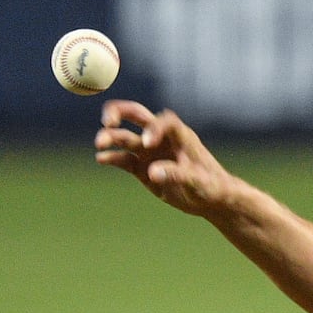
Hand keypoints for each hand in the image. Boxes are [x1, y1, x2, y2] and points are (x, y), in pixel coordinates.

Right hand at [94, 100, 233, 216]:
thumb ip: (176, 174)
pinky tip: (101, 159)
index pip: (164, 121)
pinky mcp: (142, 167)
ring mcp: (150, 152)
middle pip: (136, 115)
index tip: (147, 143)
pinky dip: (112, 158)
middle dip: (119, 113)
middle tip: (107, 121)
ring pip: (125, 138)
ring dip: (111, 138)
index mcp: (180, 135)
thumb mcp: (197, 182)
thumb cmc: (211, 185)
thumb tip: (153, 173)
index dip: (153, 128)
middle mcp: (161, 138)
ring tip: (99, 144)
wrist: (212, 200)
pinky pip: (123, 159)